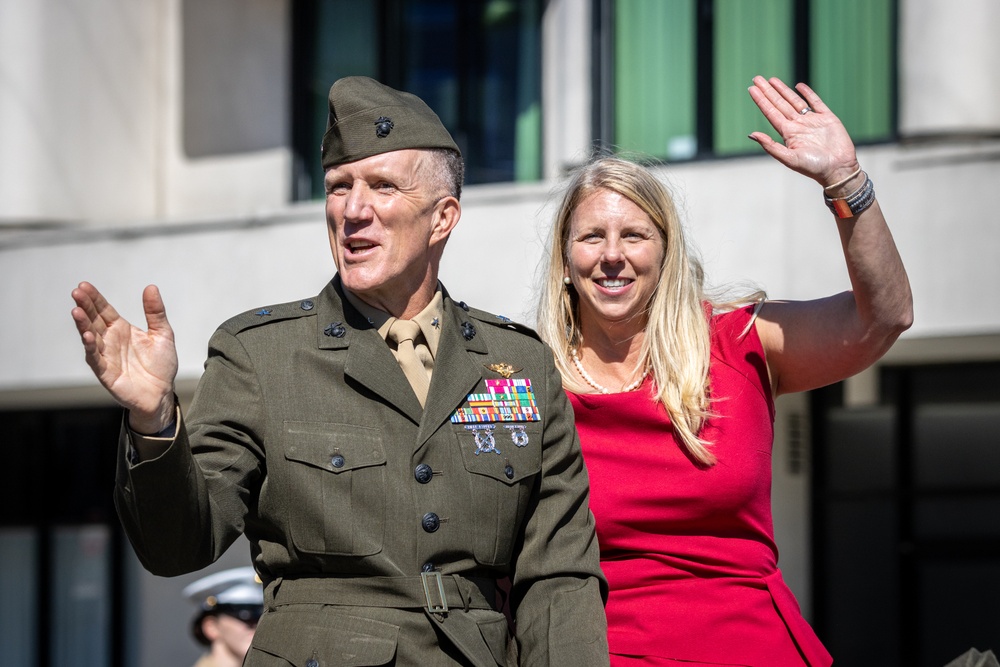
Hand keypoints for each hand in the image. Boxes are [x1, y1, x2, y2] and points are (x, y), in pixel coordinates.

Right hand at [70, 282, 178, 432]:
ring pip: (91, 337)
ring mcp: (106, 356)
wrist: (162, 393)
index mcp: (122, 330)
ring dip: (83, 325)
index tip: (84, 285)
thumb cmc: (161, 365)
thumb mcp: (163, 334)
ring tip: (77, 311)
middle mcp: (110, 341)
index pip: (104, 310)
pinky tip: (87, 336)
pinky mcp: (106, 372)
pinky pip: (96, 359)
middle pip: (94, 320)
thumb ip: (155, 312)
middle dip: (85, 306)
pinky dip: (91, 348)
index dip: (94, 298)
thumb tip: (151, 287)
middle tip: (76, 292)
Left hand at [747, 76, 859, 188]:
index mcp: (788, 134)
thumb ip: (770, 146)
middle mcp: (798, 125)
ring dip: (783, 90)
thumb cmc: (813, 167)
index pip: (771, 113)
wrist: (838, 169)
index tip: (752, 89)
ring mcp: (812, 121)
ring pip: (794, 101)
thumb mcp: (789, 158)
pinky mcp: (828, 118)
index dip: (761, 100)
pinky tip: (798, 86)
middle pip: (779, 104)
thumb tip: (751, 134)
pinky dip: (808, 93)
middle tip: (757, 78)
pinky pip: (816, 102)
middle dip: (768, 91)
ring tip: (772, 80)